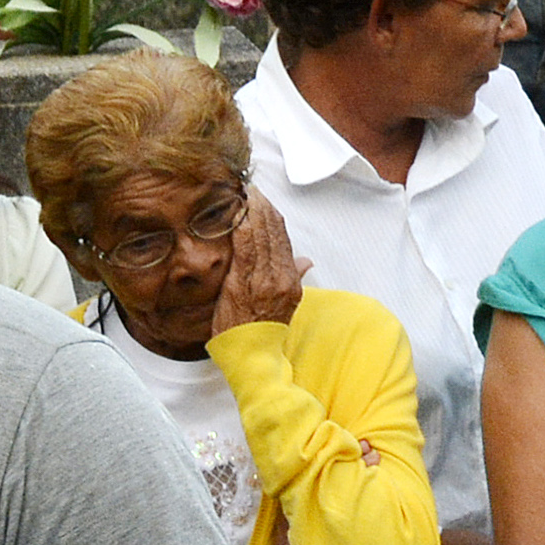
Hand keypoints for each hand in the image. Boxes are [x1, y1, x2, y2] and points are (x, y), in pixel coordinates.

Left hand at [214, 186, 306, 335]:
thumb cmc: (261, 333)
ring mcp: (263, 281)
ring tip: (245, 193)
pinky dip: (242, 228)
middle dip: (263, 207)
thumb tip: (306, 260)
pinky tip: (238, 213)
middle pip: (274, 234)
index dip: (273, 217)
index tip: (263, 200)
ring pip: (261, 237)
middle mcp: (281, 278)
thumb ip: (294, 278)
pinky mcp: (243, 284)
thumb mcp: (284, 305)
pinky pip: (245, 249)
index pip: (284, 240)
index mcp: (291, 282)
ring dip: (253, 212)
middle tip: (252, 188)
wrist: (252, 356)